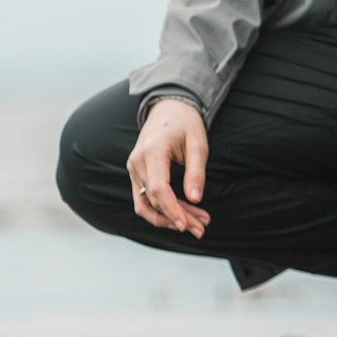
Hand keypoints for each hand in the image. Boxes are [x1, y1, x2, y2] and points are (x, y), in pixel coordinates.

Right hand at [126, 98, 209, 237]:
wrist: (168, 107)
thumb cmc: (185, 123)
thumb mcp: (198, 143)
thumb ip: (196, 171)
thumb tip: (196, 199)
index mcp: (152, 151)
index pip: (157, 189)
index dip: (171, 210)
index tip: (187, 225)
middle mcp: (137, 161)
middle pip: (154, 200)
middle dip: (177, 218)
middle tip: (202, 229)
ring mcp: (134, 168)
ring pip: (147, 204)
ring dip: (168, 218)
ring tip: (196, 224)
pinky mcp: (136, 173)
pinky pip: (146, 198)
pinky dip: (163, 209)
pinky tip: (183, 214)